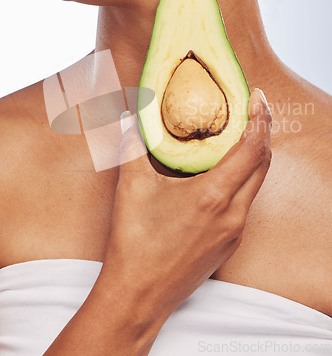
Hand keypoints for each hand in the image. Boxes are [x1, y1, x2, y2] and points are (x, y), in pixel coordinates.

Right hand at [104, 88, 271, 320]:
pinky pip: (246, 203)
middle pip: (264, 164)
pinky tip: (225, 173)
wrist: (138, 295)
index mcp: (213, 196)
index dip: (260, 119)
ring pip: (257, 184)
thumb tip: (130, 116)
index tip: (257, 98)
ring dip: (255, 156)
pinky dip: (244, 179)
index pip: (252, 149)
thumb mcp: (131, 187)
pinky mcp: (230, 244)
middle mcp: (233, 214)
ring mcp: (234, 232)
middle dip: (263, 132)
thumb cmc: (135, 242)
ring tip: (241, 135)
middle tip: (253, 110)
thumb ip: (133, 144)